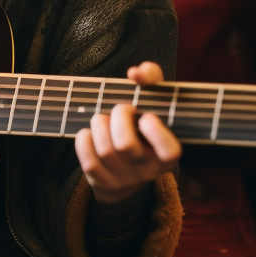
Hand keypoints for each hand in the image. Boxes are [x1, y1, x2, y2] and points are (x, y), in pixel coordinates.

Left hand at [74, 61, 180, 204]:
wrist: (127, 164)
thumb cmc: (141, 122)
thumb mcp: (153, 100)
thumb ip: (152, 78)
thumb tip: (135, 73)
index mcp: (167, 153)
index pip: (170, 151)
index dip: (156, 132)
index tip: (147, 116)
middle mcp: (149, 170)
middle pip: (125, 145)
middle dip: (118, 117)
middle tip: (122, 109)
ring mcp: (125, 179)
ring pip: (105, 150)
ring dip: (100, 125)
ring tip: (104, 118)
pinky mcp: (104, 183)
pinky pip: (89, 161)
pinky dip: (85, 141)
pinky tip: (91, 133)